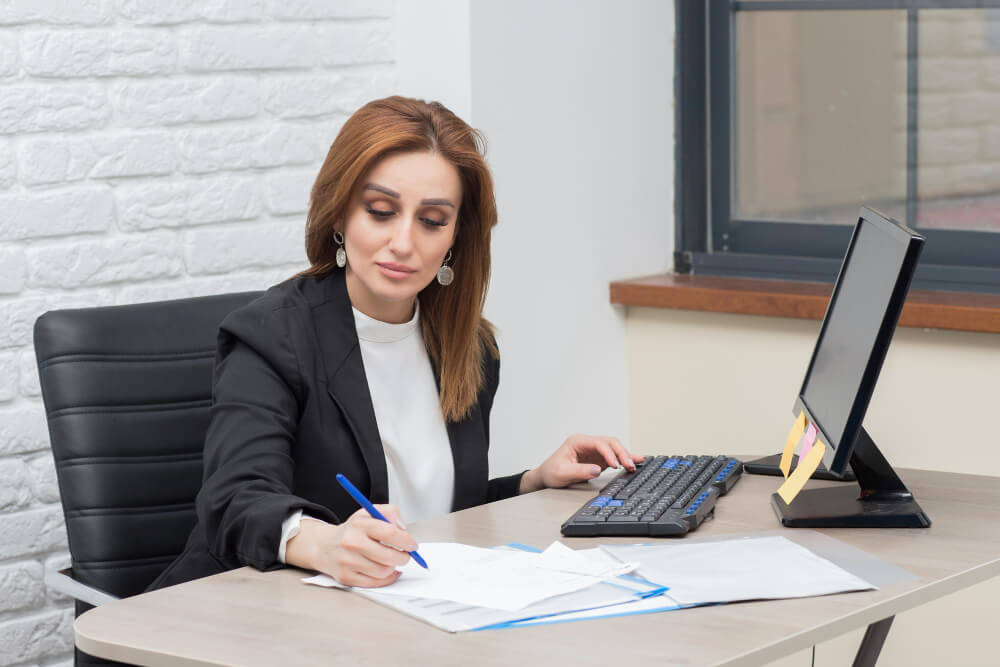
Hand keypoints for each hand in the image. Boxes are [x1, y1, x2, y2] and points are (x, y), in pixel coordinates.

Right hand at [285, 504, 418, 587]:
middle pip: (389, 556)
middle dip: (404, 557)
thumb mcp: (368, 513)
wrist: (324, 546)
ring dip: (393, 567)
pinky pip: (374, 582)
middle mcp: (352, 543)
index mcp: (359, 524)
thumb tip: (403, 528)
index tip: (412, 545)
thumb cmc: (352, 530)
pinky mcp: (346, 577)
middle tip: (405, 555)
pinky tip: (387, 571)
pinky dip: (385, 578)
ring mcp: (347, 562)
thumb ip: (390, 512)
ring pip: (383, 571)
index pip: (390, 533)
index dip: (406, 541)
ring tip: (391, 560)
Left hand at [519, 434, 644, 492]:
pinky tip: (636, 460)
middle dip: (622, 453)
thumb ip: (580, 471)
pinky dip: (624, 459)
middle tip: (630, 465)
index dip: (609, 453)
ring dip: (625, 455)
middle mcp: (587, 443)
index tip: (615, 465)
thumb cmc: (551, 472)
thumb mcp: (562, 473)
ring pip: (614, 448)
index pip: (598, 443)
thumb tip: (597, 469)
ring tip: (635, 464)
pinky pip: (614, 456)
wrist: (546, 476)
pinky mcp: (598, 458)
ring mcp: (593, 450)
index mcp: (577, 442)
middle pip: (610, 442)